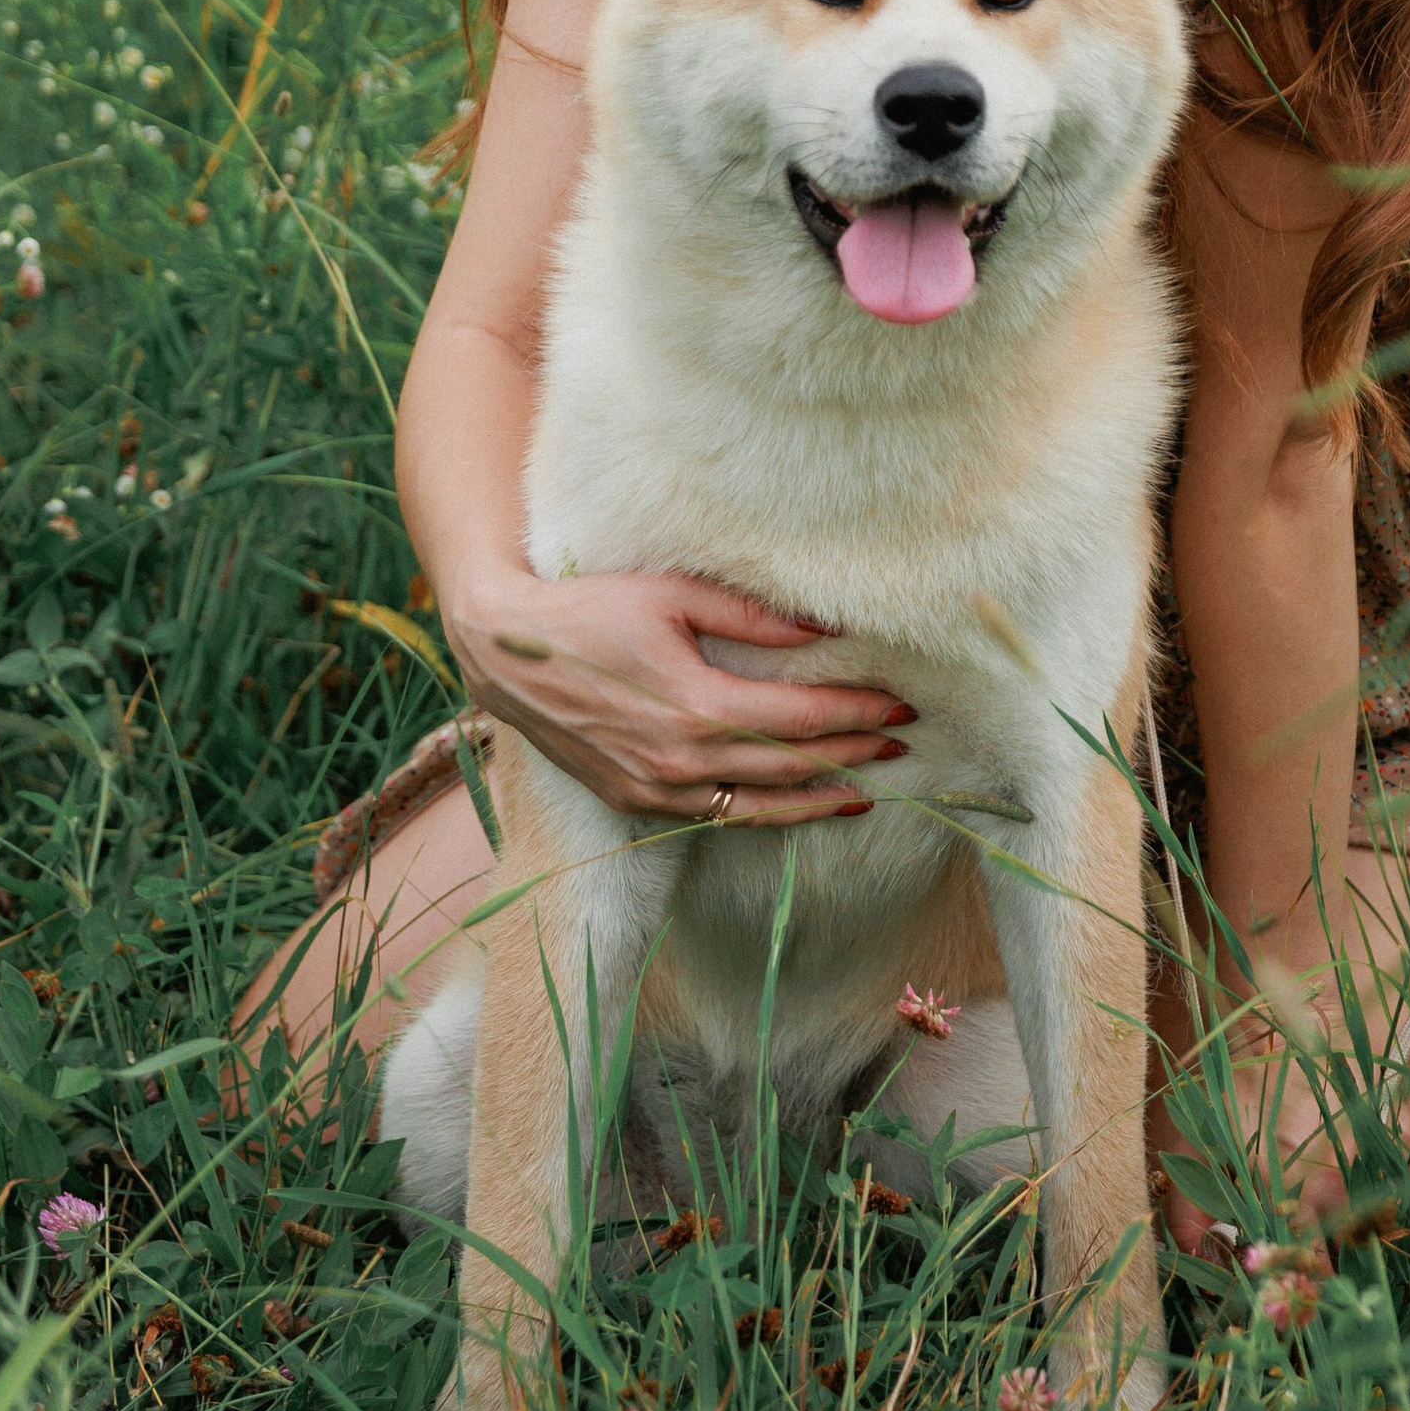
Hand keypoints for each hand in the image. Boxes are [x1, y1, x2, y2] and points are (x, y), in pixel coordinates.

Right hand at [441, 562, 911, 826]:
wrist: (508, 654)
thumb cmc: (590, 610)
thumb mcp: (671, 593)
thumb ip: (750, 616)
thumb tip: (821, 624)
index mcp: (698, 706)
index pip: (801, 717)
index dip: (856, 711)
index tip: (898, 704)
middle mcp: (684, 760)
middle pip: (792, 766)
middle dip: (853, 753)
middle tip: (901, 739)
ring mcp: (660, 790)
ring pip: (762, 806)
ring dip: (820, 797)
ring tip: (867, 788)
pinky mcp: (640, 802)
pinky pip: (721, 817)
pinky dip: (768, 813)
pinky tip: (799, 804)